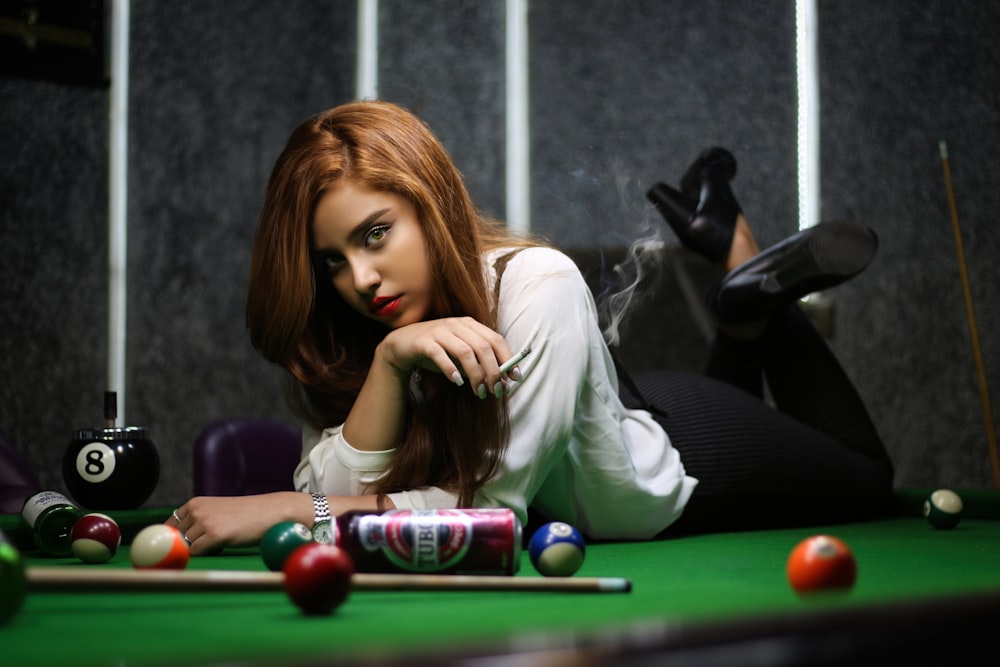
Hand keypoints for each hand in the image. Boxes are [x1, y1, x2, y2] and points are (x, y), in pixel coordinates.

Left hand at [168, 492, 311, 555]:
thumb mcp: (217, 512)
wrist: (270, 512)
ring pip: (185, 546)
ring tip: (217, 544)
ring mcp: (204, 522)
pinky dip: (205, 554)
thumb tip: (175, 543)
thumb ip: (197, 522)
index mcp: (195, 503)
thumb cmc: (245, 515)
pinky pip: (196, 552)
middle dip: (183, 546)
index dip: (172, 539)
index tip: (178, 547)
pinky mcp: (214, 535)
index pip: (169, 525)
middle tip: (201, 547)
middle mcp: (196, 510)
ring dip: (197, 551)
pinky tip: (221, 547)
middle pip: (175, 538)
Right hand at [379, 316, 515, 398]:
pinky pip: (440, 355)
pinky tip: (457, 382)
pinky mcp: (423, 341)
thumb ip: (479, 363)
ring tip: (479, 392)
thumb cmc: (436, 351)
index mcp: (470, 325)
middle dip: (493, 372)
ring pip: (465, 351)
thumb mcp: (460, 355)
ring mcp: (439, 331)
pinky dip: (451, 369)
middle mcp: (456, 324)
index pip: (495, 339)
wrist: (400, 346)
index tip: (515, 378)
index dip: (508, 359)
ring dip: (476, 374)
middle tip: (495, 391)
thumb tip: (503, 381)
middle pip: (483, 347)